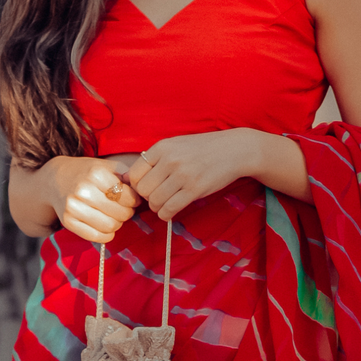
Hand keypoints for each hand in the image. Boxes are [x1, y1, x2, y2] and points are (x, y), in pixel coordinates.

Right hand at [48, 155, 140, 244]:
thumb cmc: (88, 173)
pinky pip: (97, 237)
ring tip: (114, 216)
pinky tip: (105, 226)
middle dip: (127, 213)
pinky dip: (106, 235)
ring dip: (117, 224)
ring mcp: (73, 207)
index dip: (134, 201)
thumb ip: (127, 176)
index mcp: (96, 173)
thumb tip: (142, 193)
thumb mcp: (108, 166)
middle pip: (121, 213)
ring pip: (110, 227)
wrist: (56, 179)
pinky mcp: (67, 221)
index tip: (132, 199)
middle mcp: (83, 190)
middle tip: (123, 209)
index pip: (128, 197)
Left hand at [125, 129, 264, 221]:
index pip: (134, 174)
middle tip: (157, 196)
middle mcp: (170, 160)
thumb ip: (154, 159)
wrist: (234, 149)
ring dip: (157, 207)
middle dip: (147, 198)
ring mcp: (183, 175)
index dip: (137, 185)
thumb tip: (127, 178)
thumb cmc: (202, 149)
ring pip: (155, 202)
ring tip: (165, 203)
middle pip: (143, 190)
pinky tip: (170, 211)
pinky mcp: (195, 189)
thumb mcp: (175, 145)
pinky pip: (170, 209)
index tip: (147, 187)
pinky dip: (166, 214)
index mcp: (162, 147)